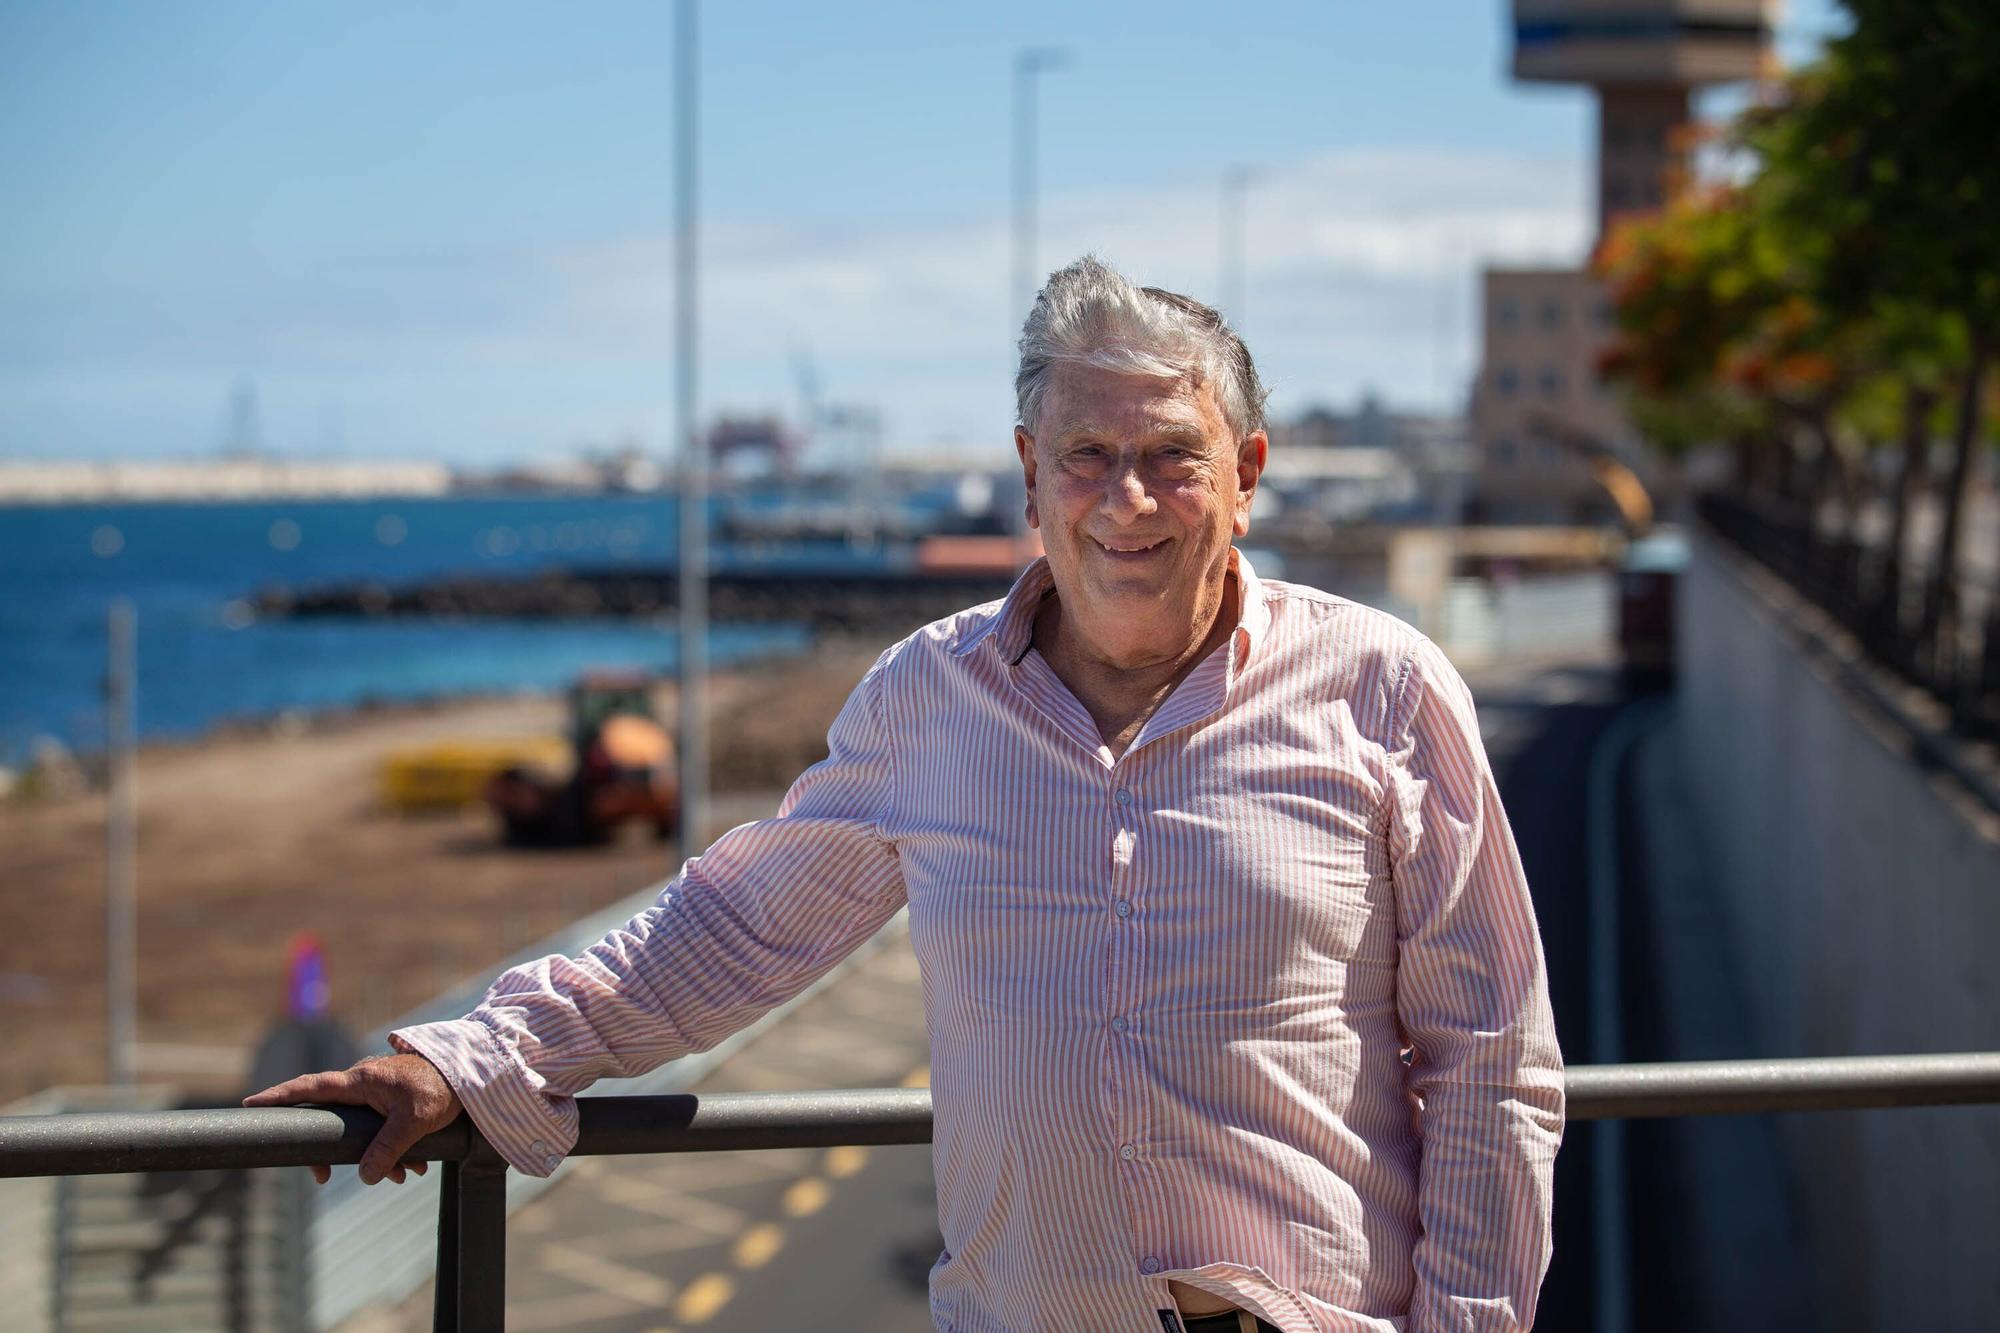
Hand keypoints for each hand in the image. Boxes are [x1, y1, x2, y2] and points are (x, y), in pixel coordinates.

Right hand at [244, 1052, 463, 1185]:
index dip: (280, 1096)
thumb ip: (388, 1149)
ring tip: (403, 1176)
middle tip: (325, 1177)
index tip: (250, 1104)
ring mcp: (377, 1092)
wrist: (475, 1073)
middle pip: (331, 1120)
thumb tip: (367, 1177)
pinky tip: (414, 1168)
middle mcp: (363, 1083)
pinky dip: (394, 1152)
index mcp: (361, 1079)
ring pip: (361, 1132)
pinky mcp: (393, 1102)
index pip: (311, 1087)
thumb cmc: (442, 1087)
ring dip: (378, 1158)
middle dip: (333, 1154)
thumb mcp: (413, 1121)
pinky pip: (381, 1131)